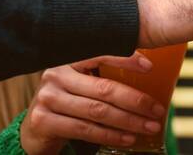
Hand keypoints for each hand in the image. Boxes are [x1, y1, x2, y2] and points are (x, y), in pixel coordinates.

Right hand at [20, 54, 165, 154]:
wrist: (36, 127)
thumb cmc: (69, 101)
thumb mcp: (82, 82)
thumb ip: (104, 75)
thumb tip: (150, 77)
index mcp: (69, 59)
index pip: (100, 54)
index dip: (125, 60)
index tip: (149, 68)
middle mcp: (56, 75)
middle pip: (104, 88)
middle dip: (136, 101)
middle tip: (157, 109)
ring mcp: (48, 98)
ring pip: (98, 111)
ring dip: (129, 121)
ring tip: (149, 127)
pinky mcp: (44, 120)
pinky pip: (85, 129)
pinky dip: (111, 135)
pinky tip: (128, 138)